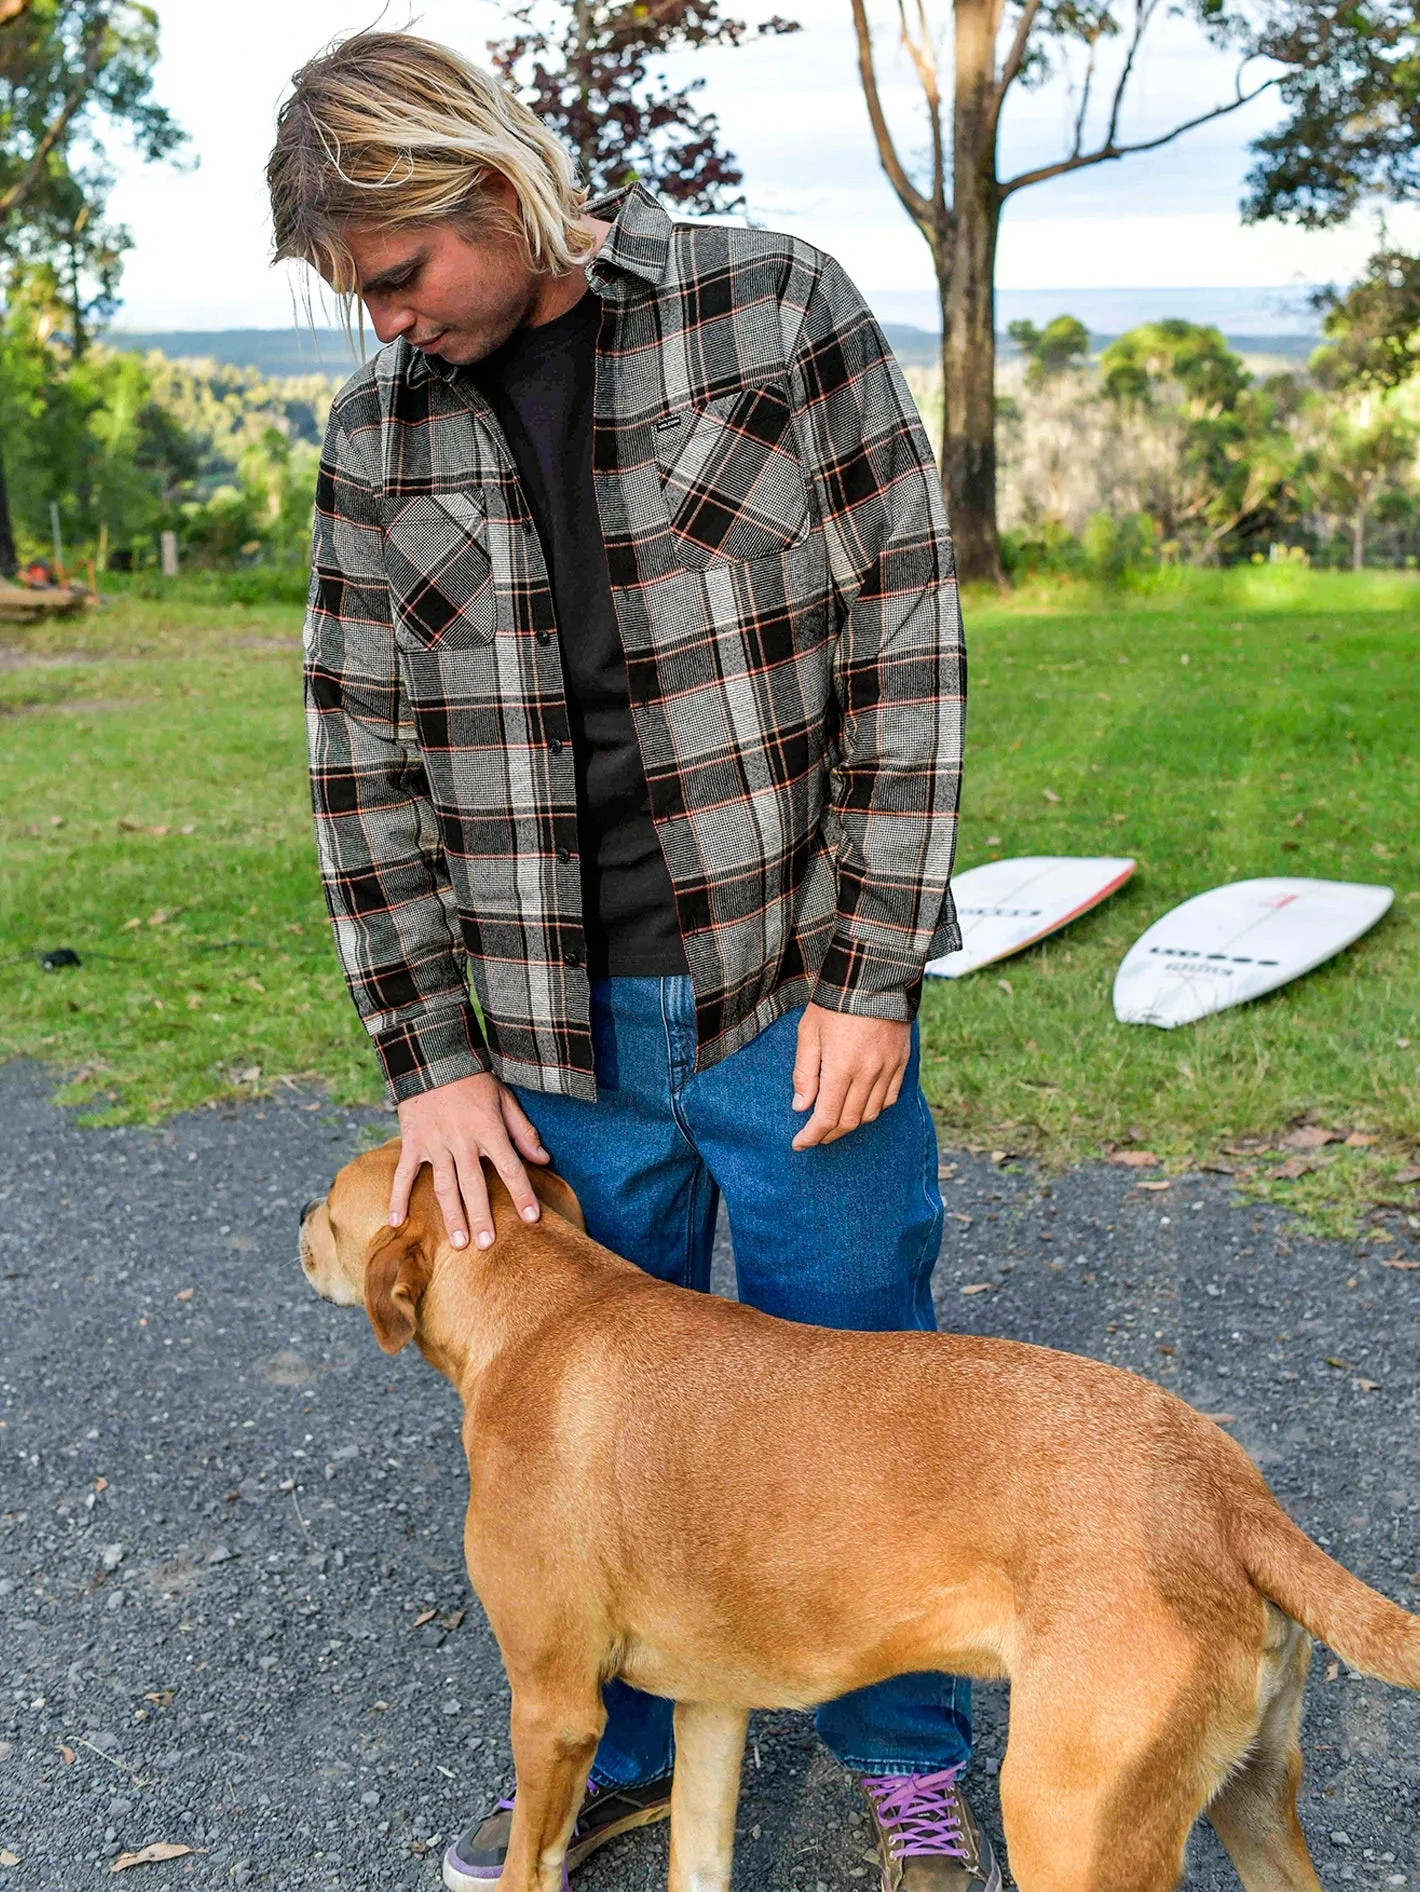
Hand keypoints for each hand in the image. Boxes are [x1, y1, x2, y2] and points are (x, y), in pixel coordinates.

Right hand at [391, 1074, 549, 1249]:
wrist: (433, 1058)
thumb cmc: (474, 1081)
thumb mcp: (505, 1099)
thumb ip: (523, 1131)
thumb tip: (544, 1159)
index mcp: (488, 1129)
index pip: (510, 1167)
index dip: (522, 1193)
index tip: (531, 1218)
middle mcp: (462, 1139)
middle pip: (475, 1184)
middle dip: (482, 1216)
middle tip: (487, 1245)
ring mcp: (435, 1142)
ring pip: (444, 1186)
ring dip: (451, 1216)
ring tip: (458, 1243)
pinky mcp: (413, 1142)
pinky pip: (404, 1174)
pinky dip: (398, 1198)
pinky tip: (398, 1222)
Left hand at [791, 1004, 910, 1149]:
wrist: (873, 977)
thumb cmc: (834, 1003)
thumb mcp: (808, 1033)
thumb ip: (804, 1073)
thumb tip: (801, 1106)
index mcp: (841, 1068)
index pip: (826, 1117)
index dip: (811, 1136)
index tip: (799, 1144)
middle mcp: (868, 1074)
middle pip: (849, 1121)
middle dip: (829, 1134)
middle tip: (814, 1136)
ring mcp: (888, 1069)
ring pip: (871, 1114)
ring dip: (851, 1124)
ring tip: (835, 1122)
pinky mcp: (901, 1062)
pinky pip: (890, 1098)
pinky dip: (874, 1108)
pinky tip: (861, 1104)